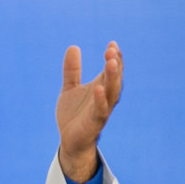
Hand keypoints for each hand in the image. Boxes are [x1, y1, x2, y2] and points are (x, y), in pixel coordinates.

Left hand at [55, 42, 123, 182]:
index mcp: (101, 87)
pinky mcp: (94, 123)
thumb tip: (73, 46)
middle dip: (115, 64)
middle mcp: (105, 97)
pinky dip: (100, 100)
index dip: (114, 57)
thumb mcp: (70, 88)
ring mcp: (101, 110)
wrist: (69, 139)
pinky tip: (98, 88)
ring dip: (112, 78)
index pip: (112, 70)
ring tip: (111, 63)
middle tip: (111, 50)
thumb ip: (72, 70)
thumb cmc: (74, 114)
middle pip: (115, 79)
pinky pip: (100, 110)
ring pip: (111, 93)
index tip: (112, 44)